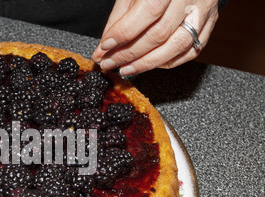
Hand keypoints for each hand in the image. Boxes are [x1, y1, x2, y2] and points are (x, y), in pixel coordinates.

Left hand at [92, 0, 218, 75]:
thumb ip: (119, 17)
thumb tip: (104, 48)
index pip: (148, 11)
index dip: (124, 32)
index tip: (105, 46)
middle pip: (160, 33)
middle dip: (129, 53)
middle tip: (109, 63)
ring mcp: (204, 11)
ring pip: (176, 46)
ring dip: (146, 64)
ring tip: (125, 69)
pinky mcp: (210, 23)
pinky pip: (190, 51)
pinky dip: (166, 62)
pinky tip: (147, 63)